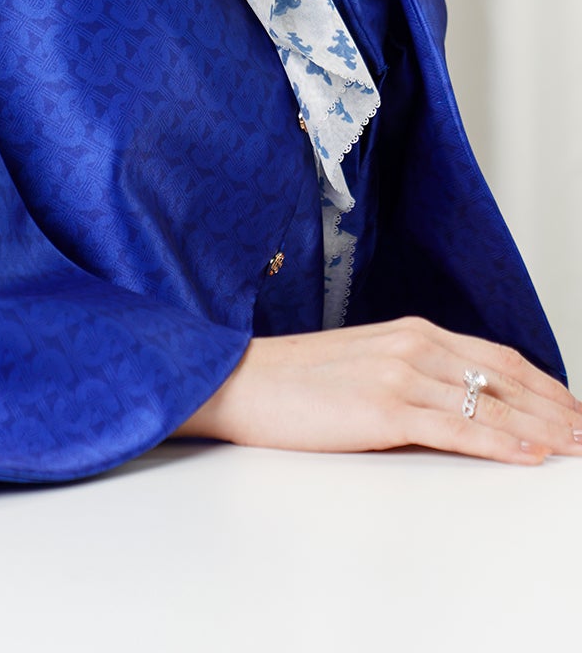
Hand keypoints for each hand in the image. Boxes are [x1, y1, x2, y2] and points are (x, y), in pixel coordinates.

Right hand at [170, 317, 581, 464]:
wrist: (239, 380)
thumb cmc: (294, 381)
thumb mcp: (364, 366)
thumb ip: (412, 377)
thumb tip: (458, 410)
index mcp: (410, 331)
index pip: (496, 357)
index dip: (542, 384)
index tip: (571, 407)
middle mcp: (413, 344)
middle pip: (505, 377)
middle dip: (555, 406)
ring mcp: (399, 373)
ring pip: (490, 404)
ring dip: (542, 427)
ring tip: (575, 446)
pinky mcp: (383, 407)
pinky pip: (457, 430)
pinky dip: (501, 443)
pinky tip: (528, 454)